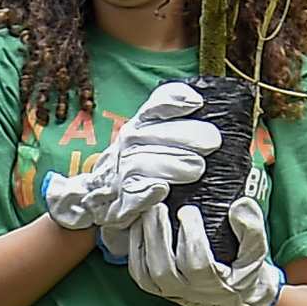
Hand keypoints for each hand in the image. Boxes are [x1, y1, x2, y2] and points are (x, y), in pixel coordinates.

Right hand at [38, 79, 222, 233]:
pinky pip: (132, 195)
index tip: (196, 102)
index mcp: (138, 127)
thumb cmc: (132, 167)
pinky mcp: (120, 203)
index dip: (174, 102)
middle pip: (154, 135)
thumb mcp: (146, 139)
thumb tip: (200, 109)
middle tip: (213, 142)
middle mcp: (128, 145)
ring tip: (197, 167)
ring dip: (171, 164)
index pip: (154, 108)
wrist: (93, 199)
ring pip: (143, 163)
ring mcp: (121, 173)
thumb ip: (167, 124)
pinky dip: (145, 192)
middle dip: (184, 136)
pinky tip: (160, 189)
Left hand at [121, 193, 284, 305]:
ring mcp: (168, 291)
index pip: (197, 264)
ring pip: (147, 270)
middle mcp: (188, 290)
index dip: (191, 237)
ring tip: (147, 210)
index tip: (189, 210)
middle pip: (164, 267)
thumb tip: (239, 206)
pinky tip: (138, 224)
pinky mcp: (155, 287)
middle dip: (159, 233)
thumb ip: (252, 229)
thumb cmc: (242, 267)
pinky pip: (138, 270)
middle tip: (159, 205)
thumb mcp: (255, 251)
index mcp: (214, 283)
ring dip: (144, 238)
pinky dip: (134, 247)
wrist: (231, 294)